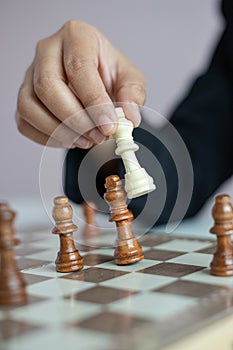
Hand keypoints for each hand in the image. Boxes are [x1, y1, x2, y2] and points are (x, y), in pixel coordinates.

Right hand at [16, 20, 145, 147]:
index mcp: (77, 36)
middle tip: (98, 136)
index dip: (94, 101)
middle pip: (48, 86)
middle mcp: (48, 51)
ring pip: (30, 106)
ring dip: (60, 131)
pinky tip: (70, 139)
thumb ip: (133, 94)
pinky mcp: (24, 97)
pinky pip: (25, 122)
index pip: (78, 67)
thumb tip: (129, 116)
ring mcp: (31, 74)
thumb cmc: (107, 73)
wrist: (94, 79)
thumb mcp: (129, 77)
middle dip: (75, 119)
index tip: (108, 124)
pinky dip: (47, 138)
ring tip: (86, 140)